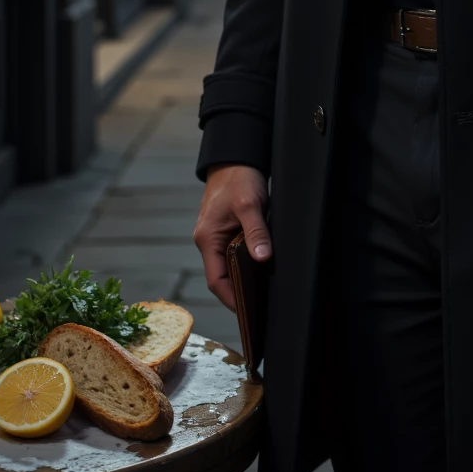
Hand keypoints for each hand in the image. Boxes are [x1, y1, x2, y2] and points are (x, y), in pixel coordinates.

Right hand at [193, 164, 270, 312]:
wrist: (235, 158)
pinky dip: (247, 265)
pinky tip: (263, 270)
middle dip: (239, 293)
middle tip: (261, 309)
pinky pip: (234, 255)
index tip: (248, 312)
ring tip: (264, 295)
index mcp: (208, 239)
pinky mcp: (227, 231)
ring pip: (229, 266)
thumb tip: (263, 258)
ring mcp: (217, 237)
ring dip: (244, 279)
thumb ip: (256, 231)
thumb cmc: (238, 178)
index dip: (231, 299)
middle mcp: (209, 242)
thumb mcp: (249, 204)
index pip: (216, 280)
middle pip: (222, 277)